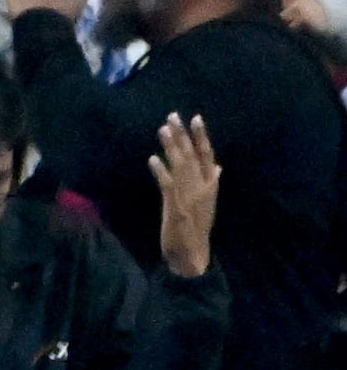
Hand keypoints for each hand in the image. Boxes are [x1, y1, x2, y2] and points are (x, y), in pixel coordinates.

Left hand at [152, 113, 219, 278]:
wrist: (194, 254)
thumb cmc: (198, 227)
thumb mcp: (208, 202)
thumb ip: (211, 182)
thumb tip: (218, 166)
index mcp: (211, 185)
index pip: (208, 155)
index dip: (202, 136)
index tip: (196, 118)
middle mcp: (203, 187)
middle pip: (193, 155)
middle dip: (183, 134)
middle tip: (173, 115)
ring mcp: (190, 197)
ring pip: (181, 166)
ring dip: (171, 147)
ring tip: (162, 129)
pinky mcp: (176, 207)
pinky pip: (167, 185)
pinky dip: (161, 171)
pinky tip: (152, 159)